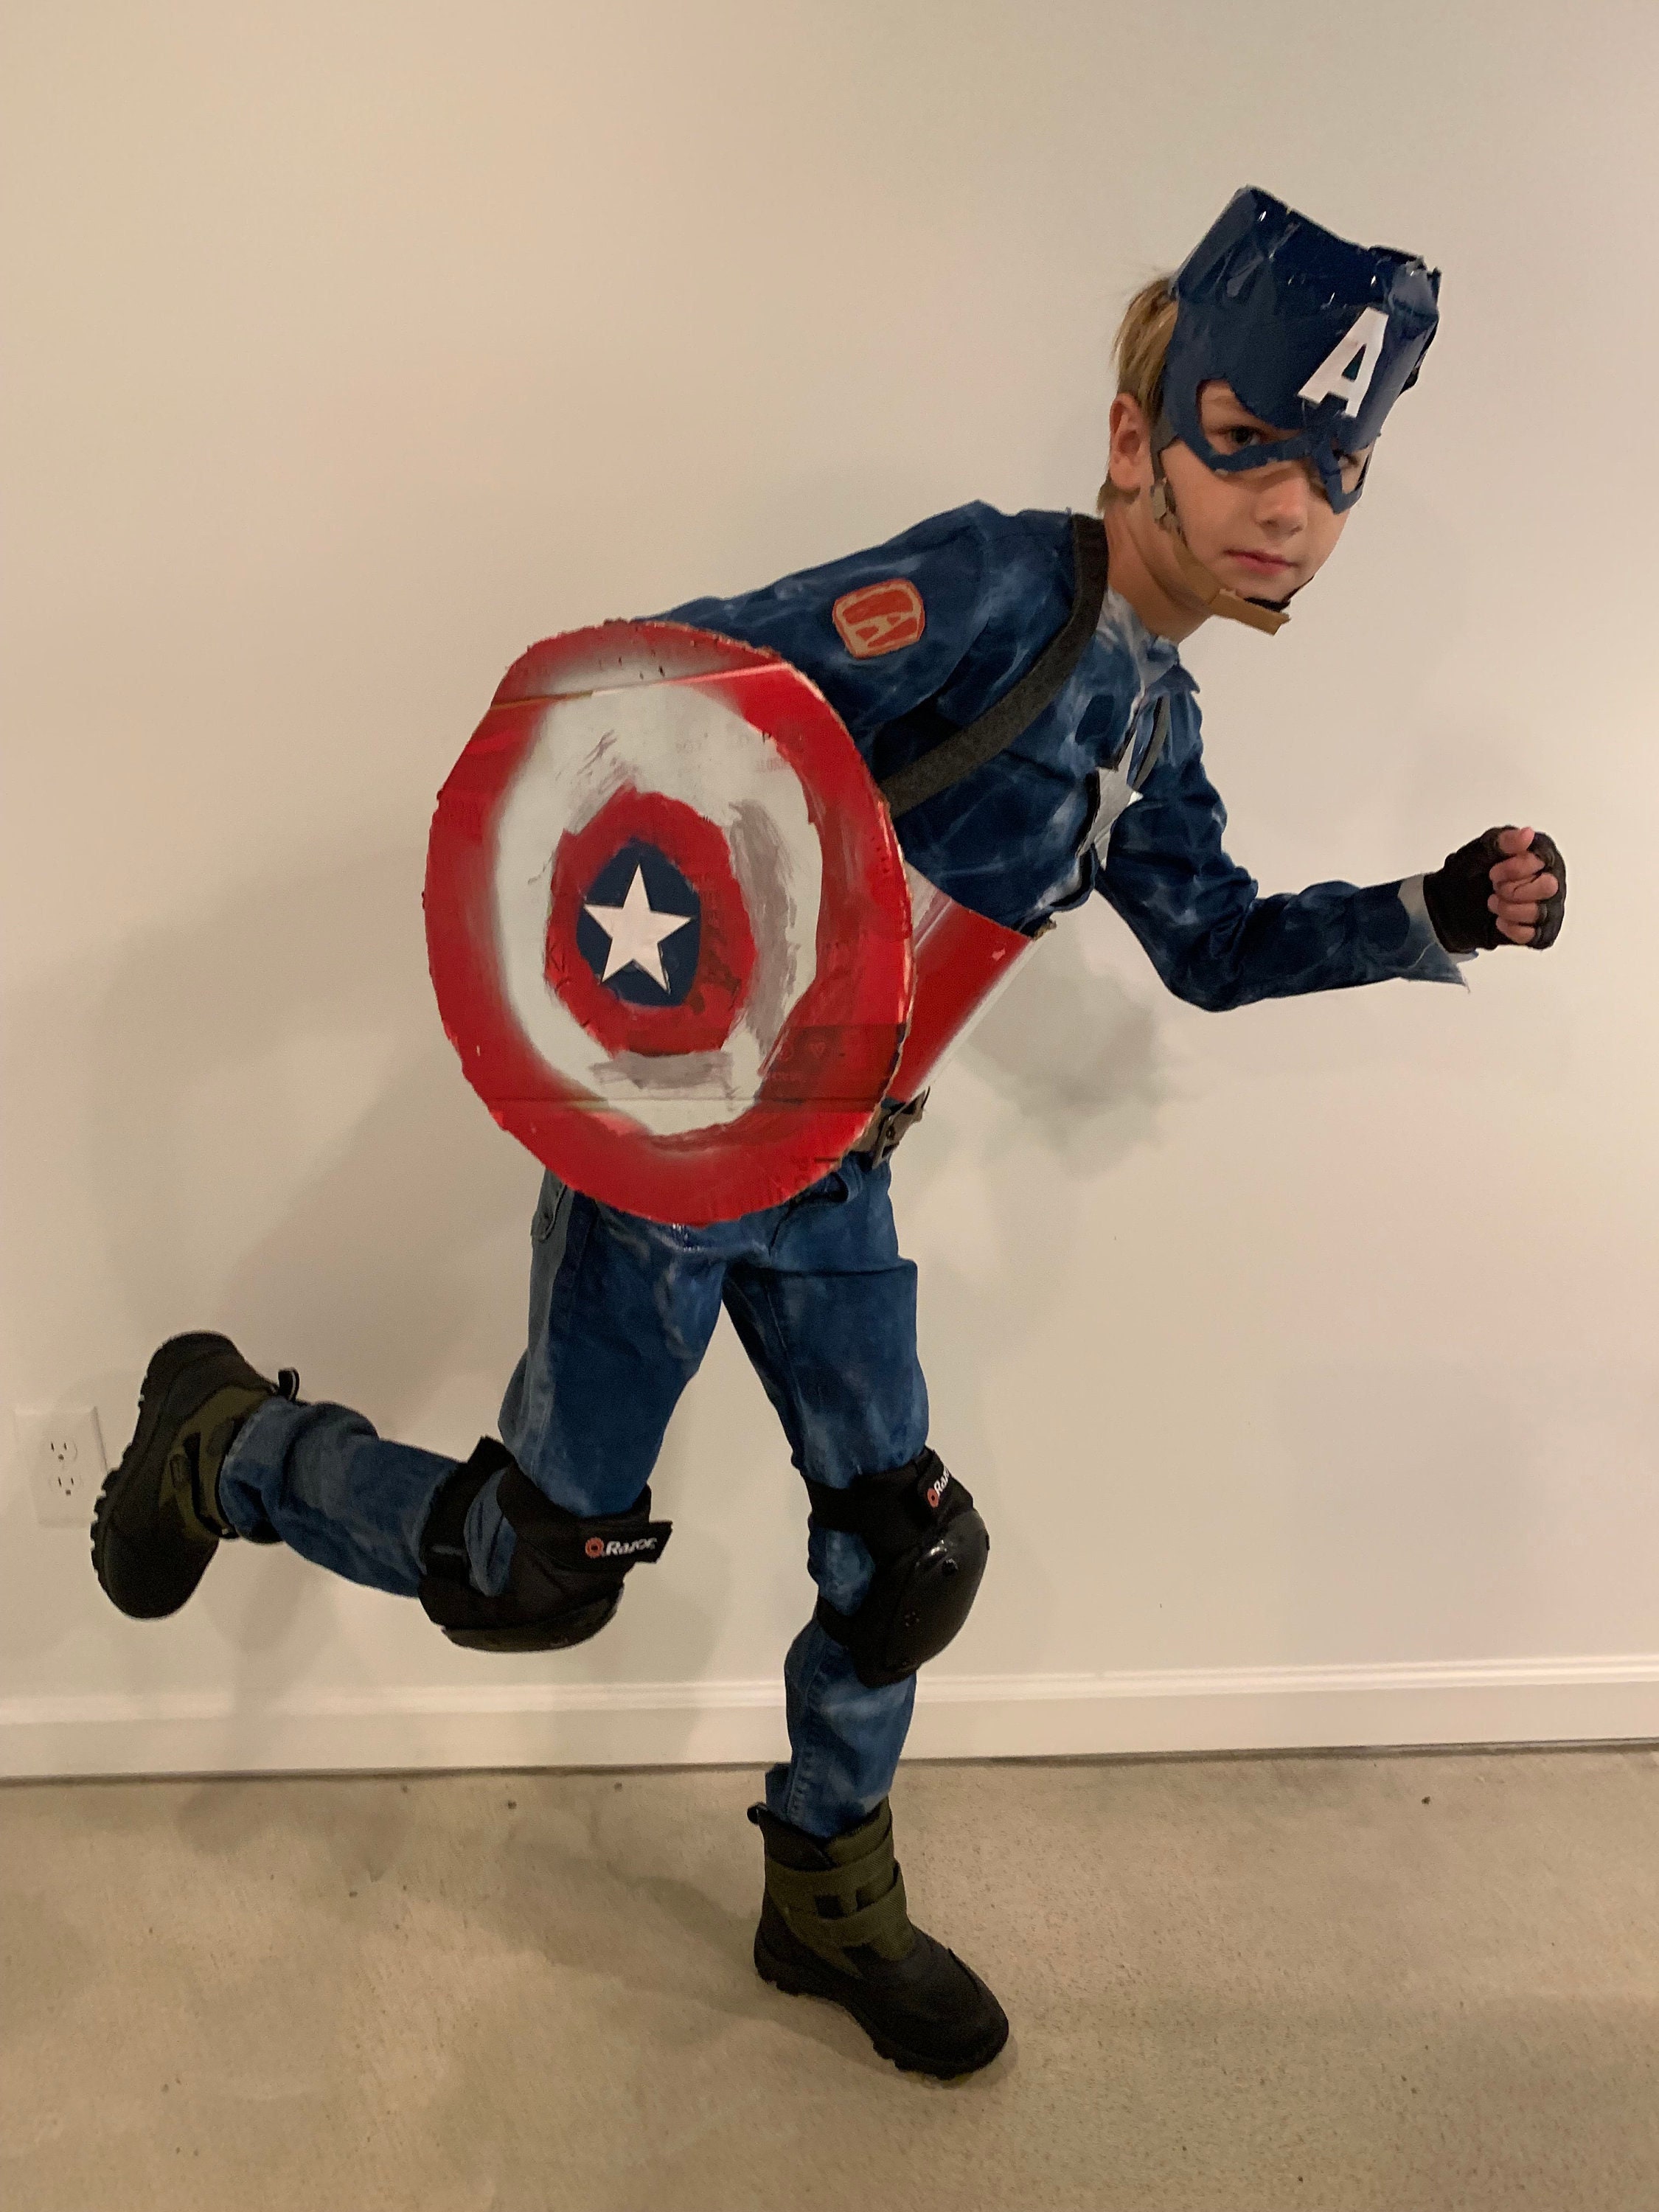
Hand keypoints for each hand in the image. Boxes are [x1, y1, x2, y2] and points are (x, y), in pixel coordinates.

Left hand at [1421, 826, 1566, 953]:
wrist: (1451, 905)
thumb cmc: (1469, 874)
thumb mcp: (1480, 851)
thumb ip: (1503, 842)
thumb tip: (1527, 834)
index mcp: (1540, 853)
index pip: (1542, 860)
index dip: (1514, 869)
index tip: (1493, 872)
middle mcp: (1551, 877)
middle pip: (1548, 887)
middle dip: (1513, 890)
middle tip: (1495, 887)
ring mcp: (1550, 905)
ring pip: (1541, 912)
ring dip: (1509, 909)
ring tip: (1494, 902)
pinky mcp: (1542, 930)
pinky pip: (1536, 935)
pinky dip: (1512, 929)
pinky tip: (1500, 920)